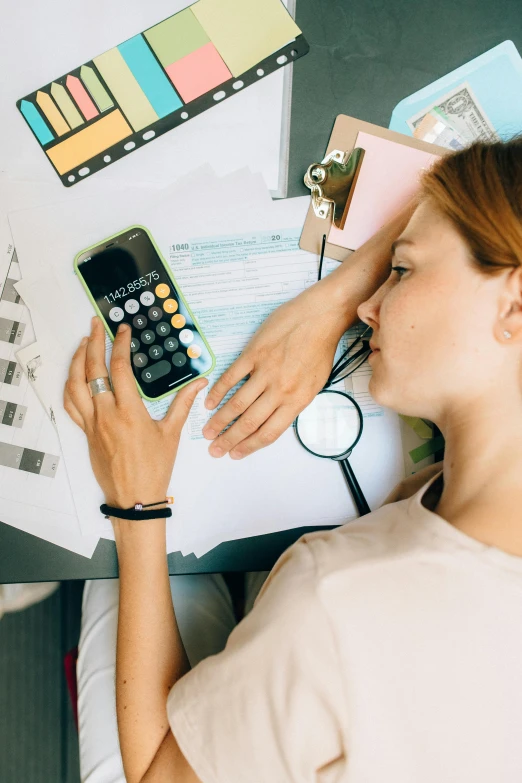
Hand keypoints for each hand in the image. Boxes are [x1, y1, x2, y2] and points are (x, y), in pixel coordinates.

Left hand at [64, 316, 206, 508]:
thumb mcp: (172, 433)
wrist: (135, 498)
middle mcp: (106, 415)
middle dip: (93, 343)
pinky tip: (75, 375)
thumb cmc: (154, 469)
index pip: (120, 369)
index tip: (122, 331)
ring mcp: (92, 424)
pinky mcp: (86, 432)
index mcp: (129, 412)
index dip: (120, 345)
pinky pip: (71, 404)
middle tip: (97, 325)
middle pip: (93, 370)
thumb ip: (183, 403)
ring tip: (83, 343)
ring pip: (75, 385)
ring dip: (77, 360)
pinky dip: (70, 385)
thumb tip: (199, 383)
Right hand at [202, 280, 347, 458]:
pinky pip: (231, 377)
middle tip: (215, 450)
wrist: (320, 316)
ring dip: (219, 421)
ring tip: (208, 432)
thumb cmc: (320, 347)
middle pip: (249, 422)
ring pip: (237, 404)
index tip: (237, 453)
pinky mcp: (254, 353)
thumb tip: (276, 416)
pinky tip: (209, 402)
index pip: (269, 432)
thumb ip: (294, 402)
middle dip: (229, 440)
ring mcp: (265, 371)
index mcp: (297, 399)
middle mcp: (280, 389)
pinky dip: (218, 392)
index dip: (250, 447)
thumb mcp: (315, 383)